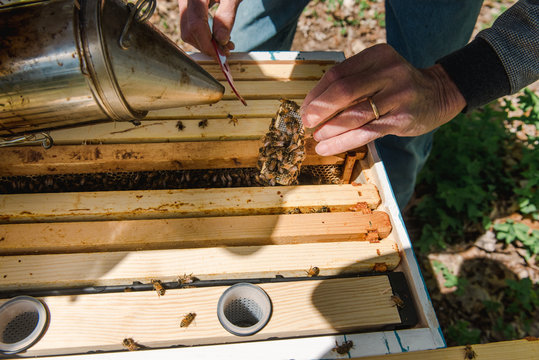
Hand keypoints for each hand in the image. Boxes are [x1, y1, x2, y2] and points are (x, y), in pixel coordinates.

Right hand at [178, 0, 241, 57]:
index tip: (222, 54)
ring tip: (224, 44)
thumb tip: (221, 41)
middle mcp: (185, 0)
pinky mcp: (187, 7)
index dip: (208, 44)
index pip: (197, 25)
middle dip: (207, 46)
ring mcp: (184, 3)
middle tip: (226, 50)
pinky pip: (189, 26)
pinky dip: (202, 36)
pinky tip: (216, 37)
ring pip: (187, 32)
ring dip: (205, 44)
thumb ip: (226, 17)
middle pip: (189, 31)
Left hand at [300, 44, 465, 155]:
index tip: (305, 108)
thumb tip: (312, 107)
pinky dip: (342, 142)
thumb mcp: (377, 73)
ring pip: (354, 114)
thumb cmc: (396, 86)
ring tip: (316, 137)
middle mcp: (389, 71)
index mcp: (377, 56)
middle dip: (319, 110)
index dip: (316, 93)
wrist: (438, 95)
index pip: (338, 73)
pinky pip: (365, 132)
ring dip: (329, 128)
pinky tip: (327, 147)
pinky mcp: (402, 118)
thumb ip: (351, 83)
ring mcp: (398, 95)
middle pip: (343, 91)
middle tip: (306, 123)